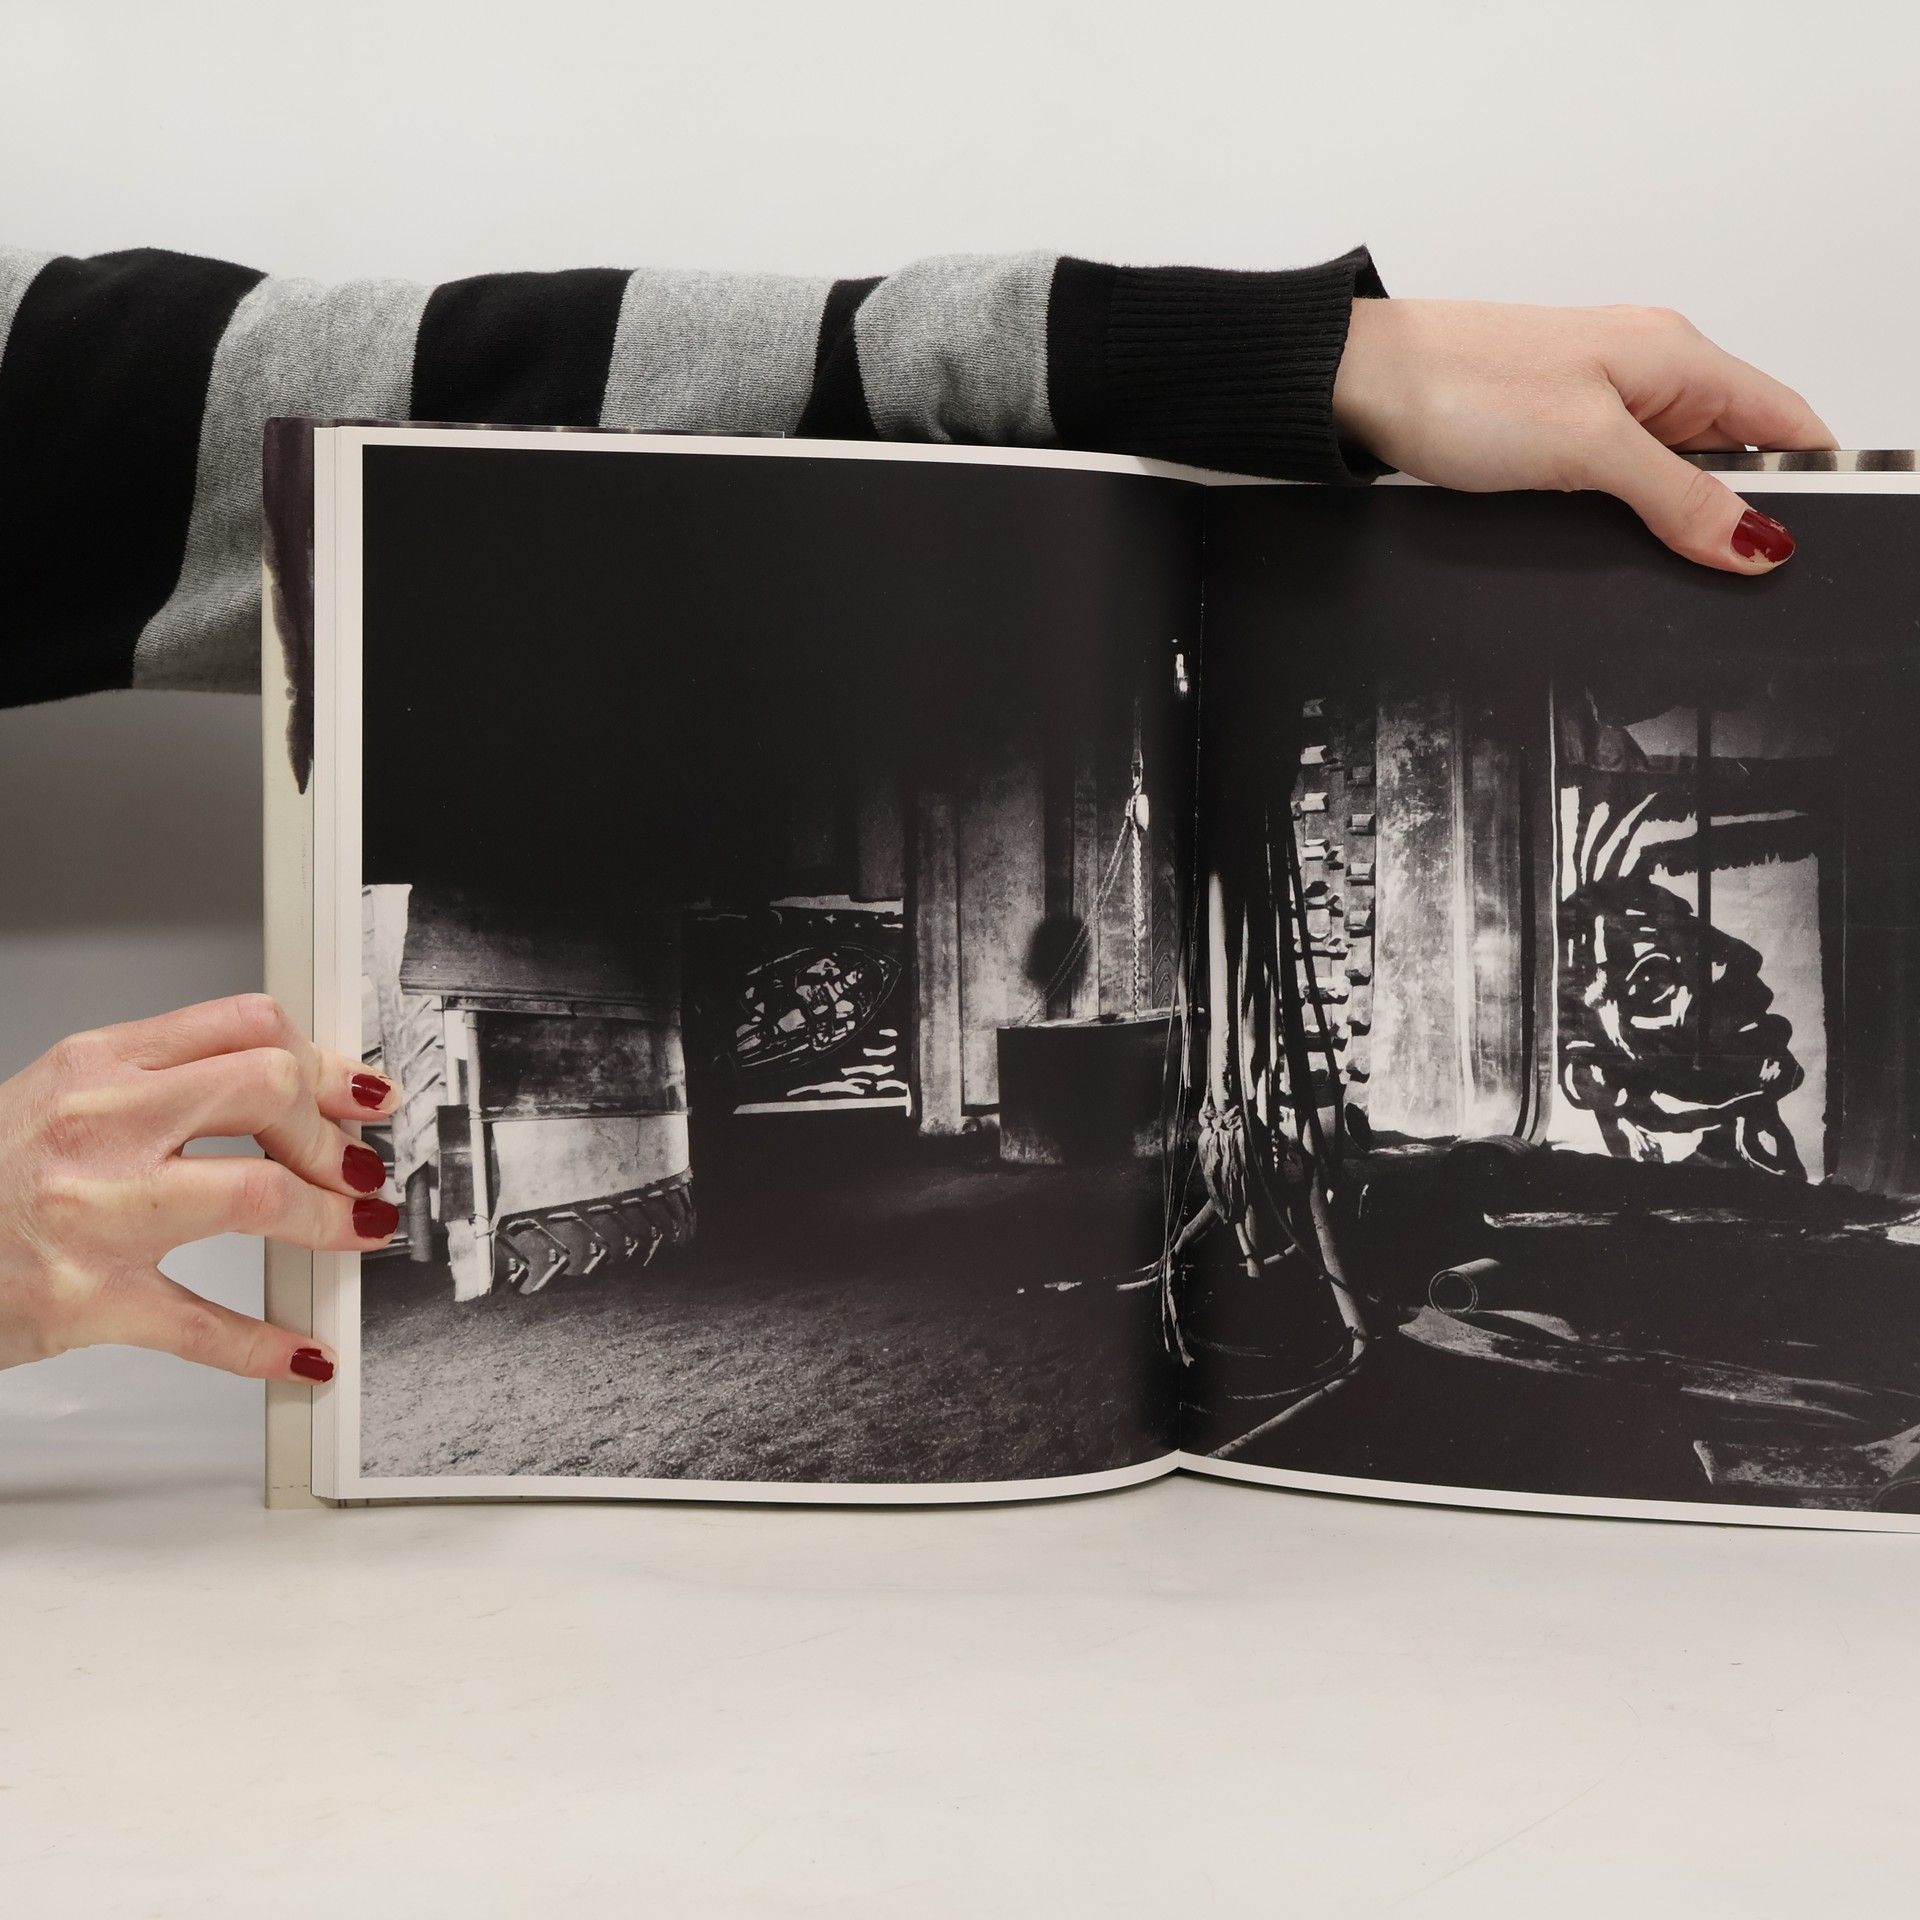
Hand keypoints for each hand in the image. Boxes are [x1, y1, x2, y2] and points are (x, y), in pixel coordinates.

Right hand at [0, 994, 400, 1379]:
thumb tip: (289, 1088)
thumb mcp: (67, 1095)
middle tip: (356, 1168)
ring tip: (356, 1231)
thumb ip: (169, 1080)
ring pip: (257, 1195)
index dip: (321, 1061)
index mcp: (100, 1064)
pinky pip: (206, 1325)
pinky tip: (305, 1352)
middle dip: (332, 1135)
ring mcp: (99, 1216)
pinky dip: (269, 1345)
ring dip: (330, 1219)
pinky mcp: (92, 1301)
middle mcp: (101, 1128)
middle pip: (265, 1091)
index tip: (355, 1095)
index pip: (246, 1026)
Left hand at [1332, 299, 1835, 572]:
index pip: (1784, 421)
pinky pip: (1618, 475)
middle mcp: (1646, 370)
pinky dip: (1627, 510)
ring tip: (1668, 559)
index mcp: (1676, 357)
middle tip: (1729, 573)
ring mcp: (1597, 399)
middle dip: (1738, 512)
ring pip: (1672, 469)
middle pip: (1732, 451)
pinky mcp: (1552, 428)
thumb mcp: (1589, 449)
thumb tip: (1755, 539)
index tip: (1811, 541)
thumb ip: (1678, 497)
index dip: (1811, 480)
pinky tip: (1612, 537)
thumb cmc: (1459, 384)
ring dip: (1677, 515)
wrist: (1356, 381)